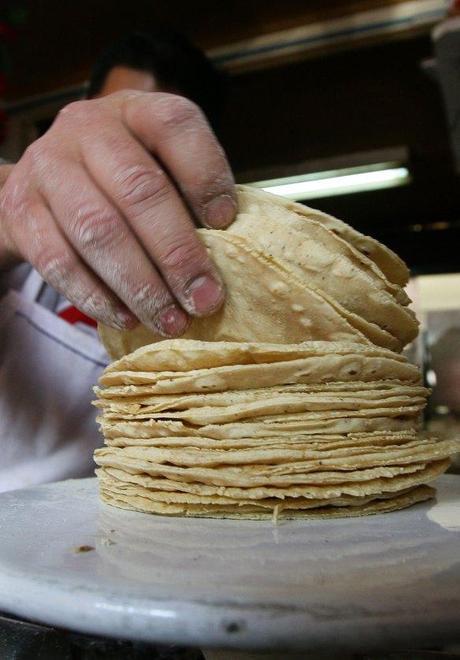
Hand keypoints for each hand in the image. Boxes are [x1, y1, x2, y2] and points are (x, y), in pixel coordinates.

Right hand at [0, 91, 235, 335]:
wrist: (39, 185)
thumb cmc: (115, 181)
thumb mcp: (153, 167)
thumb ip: (186, 198)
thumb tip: (229, 255)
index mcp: (135, 110)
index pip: (175, 125)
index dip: (206, 175)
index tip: (226, 225)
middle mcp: (87, 128)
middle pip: (138, 189)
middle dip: (177, 253)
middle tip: (205, 299)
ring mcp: (47, 167)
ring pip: (98, 230)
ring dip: (140, 285)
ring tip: (170, 320)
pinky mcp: (21, 211)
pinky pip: (59, 261)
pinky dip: (97, 297)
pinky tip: (126, 319)